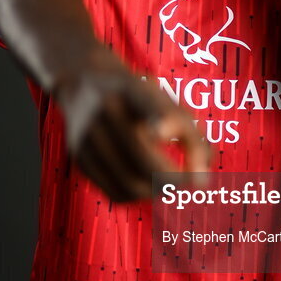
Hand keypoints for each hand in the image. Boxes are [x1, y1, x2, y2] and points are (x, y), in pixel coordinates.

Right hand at [55, 51, 208, 201]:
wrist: (84, 83)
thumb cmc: (137, 99)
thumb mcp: (167, 103)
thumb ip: (192, 138)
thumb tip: (201, 182)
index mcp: (131, 88)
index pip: (144, 101)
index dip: (155, 118)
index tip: (163, 134)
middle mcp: (105, 110)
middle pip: (141, 157)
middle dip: (171, 179)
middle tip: (186, 181)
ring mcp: (88, 135)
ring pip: (129, 183)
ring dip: (157, 192)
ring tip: (169, 184)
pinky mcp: (79, 157)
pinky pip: (115, 193)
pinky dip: (137, 196)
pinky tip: (146, 185)